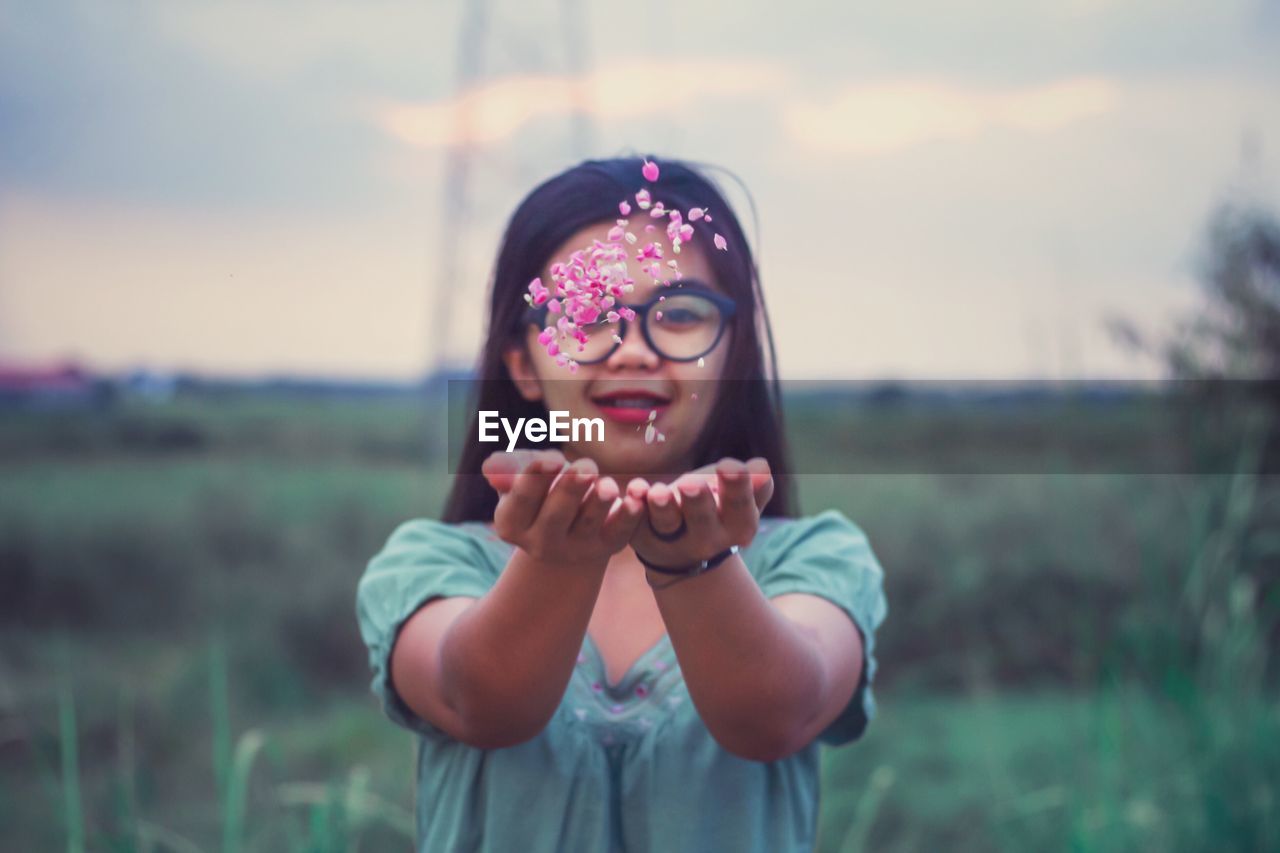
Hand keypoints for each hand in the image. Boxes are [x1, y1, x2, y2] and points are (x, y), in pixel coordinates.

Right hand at [481, 450, 647, 569]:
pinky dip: (628, 518)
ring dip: (599, 504)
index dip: (535, 481)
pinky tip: (635, 499)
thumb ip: (506, 468)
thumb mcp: (518, 474)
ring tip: (608, 485)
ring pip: (588, 524)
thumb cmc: (538, 486)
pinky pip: (619, 534)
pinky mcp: (606, 547)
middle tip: (586, 467)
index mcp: (512, 524)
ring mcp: (575, 549)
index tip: (551, 461)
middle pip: (555, 516)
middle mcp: (540, 543)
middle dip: (571, 490)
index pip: (521, 502)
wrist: (566, 521)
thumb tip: (492, 468)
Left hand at [629, 457, 773, 568]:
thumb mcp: (740, 499)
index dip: (737, 489)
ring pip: (666, 524)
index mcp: (737, 527)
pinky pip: (635, 521)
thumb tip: (760, 468)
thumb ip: (754, 485)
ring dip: (662, 507)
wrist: (681, 549)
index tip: (730, 466)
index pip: (741, 509)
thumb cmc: (717, 510)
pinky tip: (634, 489)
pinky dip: (632, 506)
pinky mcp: (642, 535)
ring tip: (658, 492)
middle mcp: (706, 539)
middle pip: (703, 521)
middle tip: (690, 484)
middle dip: (698, 502)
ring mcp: (671, 540)